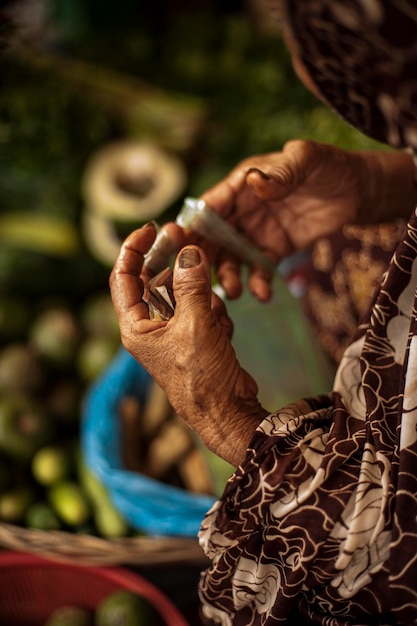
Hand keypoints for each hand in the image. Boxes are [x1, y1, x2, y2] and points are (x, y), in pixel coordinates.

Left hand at [110, 223, 267, 466]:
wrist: (227, 411)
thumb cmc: (201, 376)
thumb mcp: (195, 324)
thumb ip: (191, 285)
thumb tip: (188, 252)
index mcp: (136, 326)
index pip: (124, 277)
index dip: (134, 249)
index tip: (153, 229)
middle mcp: (151, 328)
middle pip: (158, 282)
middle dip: (178, 268)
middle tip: (193, 246)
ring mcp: (175, 333)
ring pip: (187, 294)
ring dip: (204, 298)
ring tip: (215, 321)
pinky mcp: (197, 338)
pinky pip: (205, 310)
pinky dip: (216, 315)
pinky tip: (223, 335)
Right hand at [158, 141, 415, 300]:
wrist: (357, 192)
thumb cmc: (328, 166)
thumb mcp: (306, 159)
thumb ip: (282, 172)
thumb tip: (256, 183)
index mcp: (241, 185)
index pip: (210, 205)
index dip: (191, 225)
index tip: (177, 245)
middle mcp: (242, 211)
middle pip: (212, 237)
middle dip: (202, 259)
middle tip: (195, 280)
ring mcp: (256, 233)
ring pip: (231, 258)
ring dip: (228, 276)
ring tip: (235, 292)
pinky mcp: (273, 251)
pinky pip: (258, 270)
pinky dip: (257, 284)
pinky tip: (263, 294)